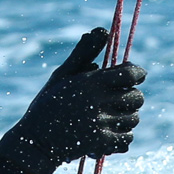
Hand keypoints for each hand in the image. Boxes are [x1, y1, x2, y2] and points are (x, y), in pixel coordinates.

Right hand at [0, 28, 144, 173]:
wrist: (35, 141)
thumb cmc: (49, 104)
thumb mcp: (63, 75)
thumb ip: (84, 53)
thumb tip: (104, 30)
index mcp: (91, 81)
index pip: (131, 73)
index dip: (137, 73)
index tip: (136, 76)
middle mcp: (98, 101)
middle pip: (137, 98)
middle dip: (132, 97)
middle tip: (121, 100)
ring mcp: (101, 124)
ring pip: (134, 119)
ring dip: (127, 118)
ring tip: (112, 117)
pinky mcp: (101, 144)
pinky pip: (127, 139)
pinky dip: (123, 137)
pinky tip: (111, 133)